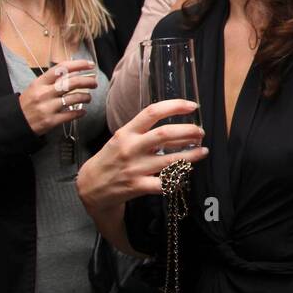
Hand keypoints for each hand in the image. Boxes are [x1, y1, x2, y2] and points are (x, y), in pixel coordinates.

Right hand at [18, 59, 98, 135]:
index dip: (78, 65)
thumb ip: (52, 80)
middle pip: (72, 83)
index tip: (90, 64)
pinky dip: (80, 113)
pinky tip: (83, 112)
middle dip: (87, 81)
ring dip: (86, 97)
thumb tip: (73, 71)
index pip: (62, 68)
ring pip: (74, 98)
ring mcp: (47, 107)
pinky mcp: (50, 121)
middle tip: (94, 82)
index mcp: (40, 82)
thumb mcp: (36, 87)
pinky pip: (71, 115)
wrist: (15, 122)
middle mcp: (44, 93)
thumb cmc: (28, 102)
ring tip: (88, 97)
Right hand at [76, 99, 208, 215]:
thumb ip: (142, 131)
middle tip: (200, 132)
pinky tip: (186, 173)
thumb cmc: (110, 159)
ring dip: (191, 155)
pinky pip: (163, 182)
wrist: (90, 186)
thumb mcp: (120, 138)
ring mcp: (134, 168)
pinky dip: (178, 177)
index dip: (175, 106)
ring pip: (170, 159)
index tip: (192, 106)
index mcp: (126, 132)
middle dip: (188, 131)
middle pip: (165, 134)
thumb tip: (173, 124)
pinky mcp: (137, 186)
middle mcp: (131, 148)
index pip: (152, 112)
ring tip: (202, 151)